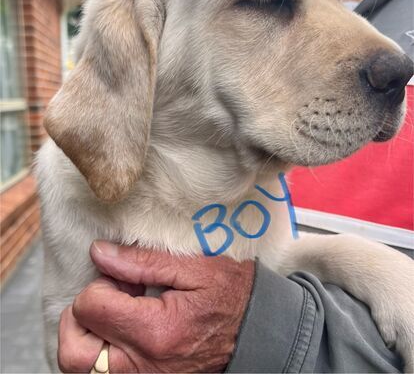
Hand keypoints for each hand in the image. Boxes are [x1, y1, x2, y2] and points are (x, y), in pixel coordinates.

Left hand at [58, 241, 254, 372]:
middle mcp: (143, 366)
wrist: (255, 331)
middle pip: (72, 351)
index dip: (102, 283)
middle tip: (112, 295)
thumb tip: (99, 253)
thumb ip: (141, 261)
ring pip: (81, 367)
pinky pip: (102, 371)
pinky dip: (101, 348)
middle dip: (81, 315)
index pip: (90, 307)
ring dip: (88, 333)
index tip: (126, 278)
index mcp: (156, 331)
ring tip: (120, 310)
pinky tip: (127, 325)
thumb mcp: (192, 267)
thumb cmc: (229, 294)